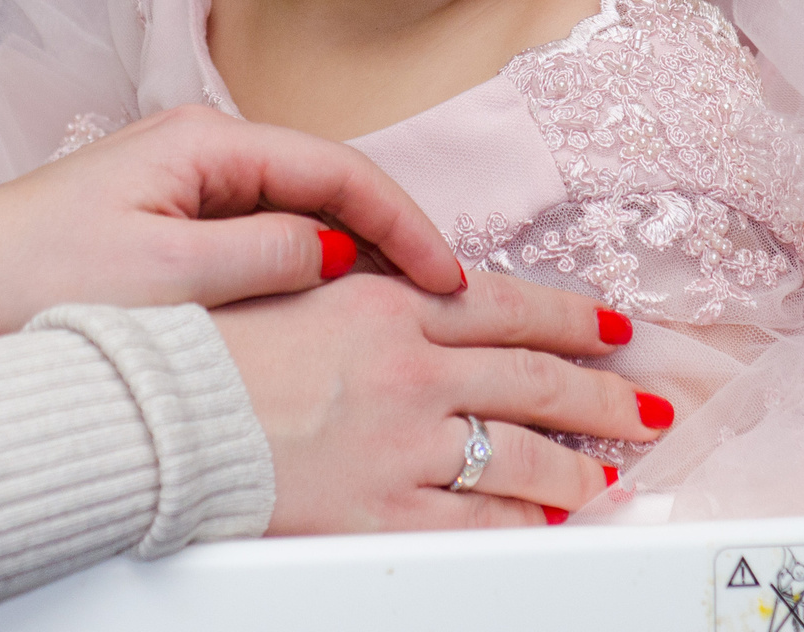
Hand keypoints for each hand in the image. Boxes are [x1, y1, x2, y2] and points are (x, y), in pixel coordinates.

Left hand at [0, 105, 470, 341]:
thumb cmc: (37, 277)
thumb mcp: (161, 276)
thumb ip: (260, 257)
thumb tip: (336, 253)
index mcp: (206, 141)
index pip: (338, 169)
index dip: (404, 221)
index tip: (447, 275)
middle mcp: (207, 148)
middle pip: (330, 184)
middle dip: (393, 235)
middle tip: (445, 298)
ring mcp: (194, 182)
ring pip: (304, 212)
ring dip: (357, 254)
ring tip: (406, 309)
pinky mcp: (179, 219)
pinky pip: (268, 235)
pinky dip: (311, 267)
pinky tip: (336, 307)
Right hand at [216, 269, 664, 531]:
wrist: (156, 413)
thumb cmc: (206, 344)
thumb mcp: (295, 283)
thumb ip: (366, 287)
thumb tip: (425, 288)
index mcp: (388, 305)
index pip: (506, 307)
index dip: (569, 317)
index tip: (610, 326)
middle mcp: (410, 370)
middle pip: (534, 379)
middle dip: (602, 392)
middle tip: (647, 400)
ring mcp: (402, 443)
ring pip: (521, 452)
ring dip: (579, 461)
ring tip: (615, 466)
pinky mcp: (382, 510)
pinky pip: (476, 521)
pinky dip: (522, 520)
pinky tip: (549, 518)